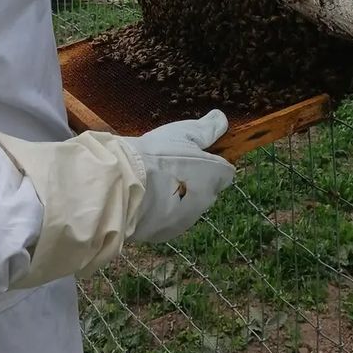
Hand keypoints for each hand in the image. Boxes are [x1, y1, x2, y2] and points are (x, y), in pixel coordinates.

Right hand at [124, 111, 233, 243]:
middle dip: (193, 181)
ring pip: (187, 207)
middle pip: (206, 190)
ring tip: (153, 184)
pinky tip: (145, 200)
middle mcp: (207, 200)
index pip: (225, 172)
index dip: (210, 163)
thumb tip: (223, 119)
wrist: (126, 186)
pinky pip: (168, 221)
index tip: (192, 157)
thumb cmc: (158, 154)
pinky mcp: (168, 233)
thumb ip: (207, 129)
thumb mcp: (183, 133)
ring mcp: (188, 220)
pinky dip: (161, 212)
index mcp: (215, 175)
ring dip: (177, 197)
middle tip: (169, 168)